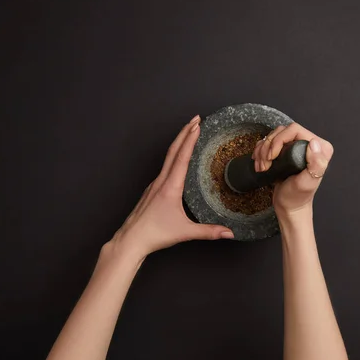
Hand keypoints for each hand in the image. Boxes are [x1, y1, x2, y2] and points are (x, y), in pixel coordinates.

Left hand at [111, 115, 233, 262]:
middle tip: (195, 119)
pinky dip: (174, 155)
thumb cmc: (155, 234)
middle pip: (173, 150)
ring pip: (168, 157)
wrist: (131, 240)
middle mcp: (161, 181)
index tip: (197, 125)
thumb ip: (208, 231)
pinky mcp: (152, 190)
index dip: (190, 139)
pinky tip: (178, 158)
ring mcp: (155, 184)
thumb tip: (229, 233)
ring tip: (188, 132)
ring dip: (179, 142)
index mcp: (170, 186)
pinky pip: (164, 167)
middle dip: (184, 132)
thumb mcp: (185, 232)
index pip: (182, 157)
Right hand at [252, 123, 333, 218]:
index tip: (272, 157)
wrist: (288, 206)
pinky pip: (269, 142)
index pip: (294, 130)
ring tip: (263, 167)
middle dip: (269, 146)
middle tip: (265, 164)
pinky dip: (260, 151)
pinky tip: (260, 164)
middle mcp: (310, 144)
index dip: (279, 140)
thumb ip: (316, 164)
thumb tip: (314, 143)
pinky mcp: (286, 150)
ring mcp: (296, 146)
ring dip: (263, 150)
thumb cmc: (297, 197)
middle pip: (282, 131)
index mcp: (320, 148)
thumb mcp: (307, 183)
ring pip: (273, 135)